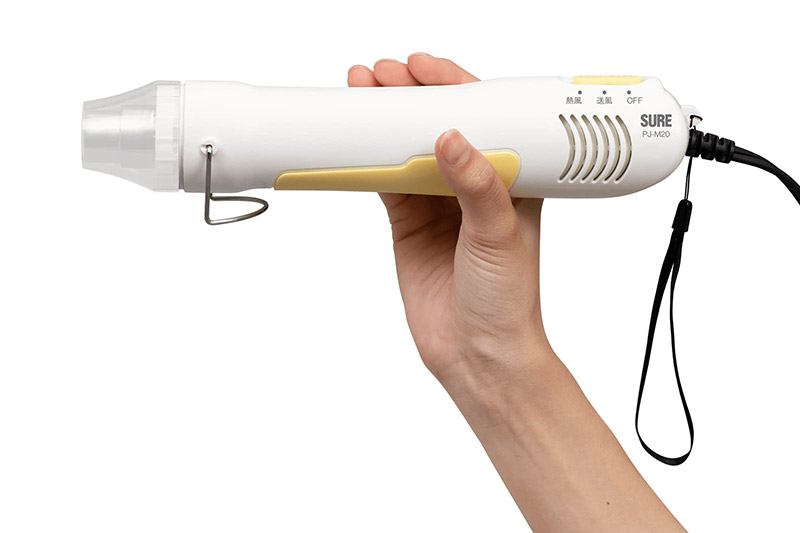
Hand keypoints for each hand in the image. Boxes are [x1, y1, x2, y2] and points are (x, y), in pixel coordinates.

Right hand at [347, 54, 550, 387]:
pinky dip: (369, 161)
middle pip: (440, 126)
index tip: (427, 71)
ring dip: (385, 122)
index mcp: (512, 181)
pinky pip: (385, 182)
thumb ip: (477, 186)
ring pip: (408, 149)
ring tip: (361, 93)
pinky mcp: (409, 224)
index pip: (484, 118)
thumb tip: (452, 138)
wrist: (478, 355)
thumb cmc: (508, 302)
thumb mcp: (500, 236)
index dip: (455, 87)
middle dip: (411, 96)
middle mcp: (475, 187)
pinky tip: (354, 139)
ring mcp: (439, 205)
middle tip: (384, 77)